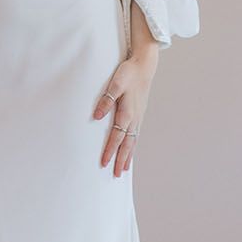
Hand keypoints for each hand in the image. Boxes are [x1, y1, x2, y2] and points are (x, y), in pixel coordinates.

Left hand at [94, 45, 157, 175]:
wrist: (144, 66)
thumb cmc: (128, 73)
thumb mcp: (115, 84)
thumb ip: (106, 99)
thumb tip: (97, 116)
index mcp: (127, 113)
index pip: (117, 137)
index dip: (110, 151)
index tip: (104, 163)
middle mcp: (134, 118)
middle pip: (127, 144)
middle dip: (121, 160)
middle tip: (115, 175)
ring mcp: (138, 117)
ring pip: (133, 141)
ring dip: (128, 156)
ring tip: (123, 169)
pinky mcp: (139, 114)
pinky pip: (136, 135)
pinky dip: (133, 145)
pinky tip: (131, 149)